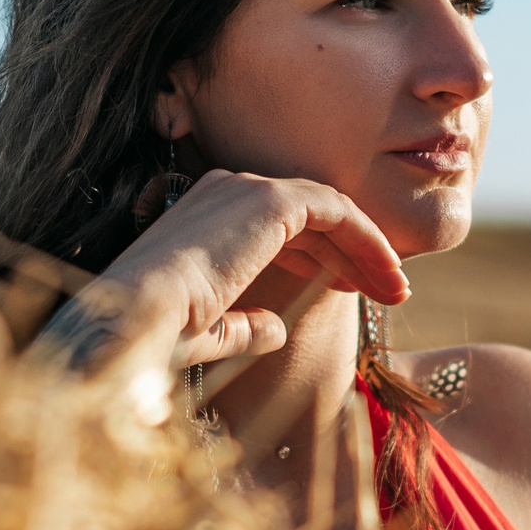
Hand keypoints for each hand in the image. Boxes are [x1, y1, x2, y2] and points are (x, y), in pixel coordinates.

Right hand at [37, 171, 407, 372]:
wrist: (134, 323)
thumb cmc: (155, 337)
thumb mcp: (207, 332)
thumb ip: (243, 324)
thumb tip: (275, 328)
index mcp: (204, 218)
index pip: (278, 226)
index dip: (320, 256)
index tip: (351, 290)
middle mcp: (224, 193)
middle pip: (308, 216)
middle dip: (352, 253)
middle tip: (390, 291)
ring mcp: (246, 192)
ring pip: (328, 211)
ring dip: (367, 249)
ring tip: (395, 290)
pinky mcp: (270, 202)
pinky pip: (336, 211)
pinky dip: (366, 238)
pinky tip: (386, 273)